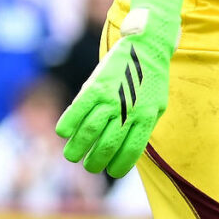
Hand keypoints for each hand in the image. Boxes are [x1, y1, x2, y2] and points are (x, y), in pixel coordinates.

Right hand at [59, 0, 181, 177]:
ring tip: (72, 156)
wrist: (146, 46)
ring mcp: (110, 98)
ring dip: (77, 148)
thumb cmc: (151, 80)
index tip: (110, 172)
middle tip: (89, 167)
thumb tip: (125, 152)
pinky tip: (62, 133)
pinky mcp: (95, 85)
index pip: (130, 151)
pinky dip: (67, 124)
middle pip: (106, 145)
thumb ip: (142, 127)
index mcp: (146, 118)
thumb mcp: (156, 106)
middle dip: (95, 162)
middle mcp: (128, 110)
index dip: (118, 166)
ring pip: (89, 131)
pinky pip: (77, 109)